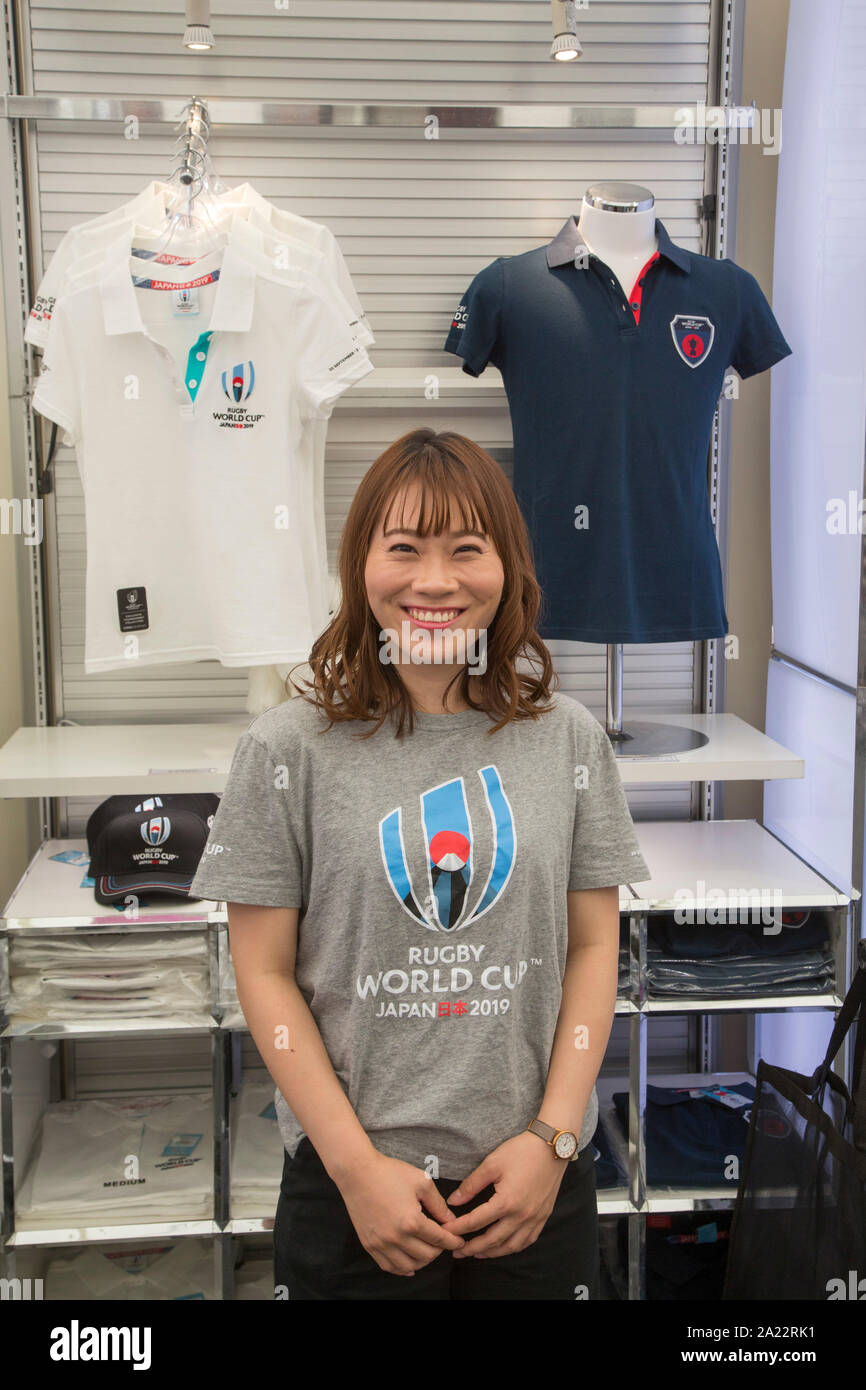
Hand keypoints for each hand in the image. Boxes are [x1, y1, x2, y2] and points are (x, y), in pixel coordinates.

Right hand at [334, 1149, 466, 1275]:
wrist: (357, 1172)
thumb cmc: (389, 1172)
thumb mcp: (421, 1182)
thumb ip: (438, 1204)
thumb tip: (450, 1221)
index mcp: (411, 1221)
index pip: (439, 1239)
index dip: (453, 1241)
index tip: (459, 1241)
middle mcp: (396, 1237)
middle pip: (426, 1256)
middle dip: (439, 1250)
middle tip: (441, 1240)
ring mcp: (381, 1243)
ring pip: (408, 1266)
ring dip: (422, 1261)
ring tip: (427, 1250)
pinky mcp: (369, 1245)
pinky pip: (389, 1266)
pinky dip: (402, 1268)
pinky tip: (409, 1262)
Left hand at [439, 1131, 568, 1258]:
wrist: (552, 1147)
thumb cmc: (521, 1151)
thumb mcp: (492, 1163)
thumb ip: (471, 1185)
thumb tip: (453, 1201)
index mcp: (506, 1202)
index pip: (476, 1222)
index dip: (458, 1228)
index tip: (445, 1231)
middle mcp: (521, 1216)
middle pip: (492, 1240)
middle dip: (471, 1248)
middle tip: (456, 1251)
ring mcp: (534, 1219)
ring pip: (510, 1246)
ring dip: (492, 1252)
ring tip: (477, 1253)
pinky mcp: (543, 1217)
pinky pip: (527, 1241)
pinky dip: (512, 1247)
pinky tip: (503, 1246)